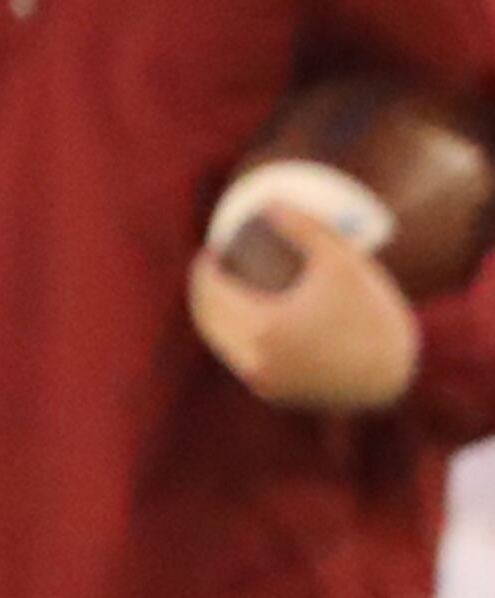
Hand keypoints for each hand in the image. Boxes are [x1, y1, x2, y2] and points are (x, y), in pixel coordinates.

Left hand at [191, 208, 421, 413]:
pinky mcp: (271, 393)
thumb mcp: (342, 260)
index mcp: (263, 328)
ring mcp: (259, 381)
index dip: (205, 269)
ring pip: (221, 342)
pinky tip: (249, 315)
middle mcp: (253, 360)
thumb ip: (303, 227)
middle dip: (204, 291)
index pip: (211, 294)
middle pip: (208, 320)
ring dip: (216, 314)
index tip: (213, 249)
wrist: (393, 374)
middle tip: (215, 266)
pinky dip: (238, 335)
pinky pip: (242, 358)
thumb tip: (266, 204)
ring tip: (229, 286)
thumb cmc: (371, 311)